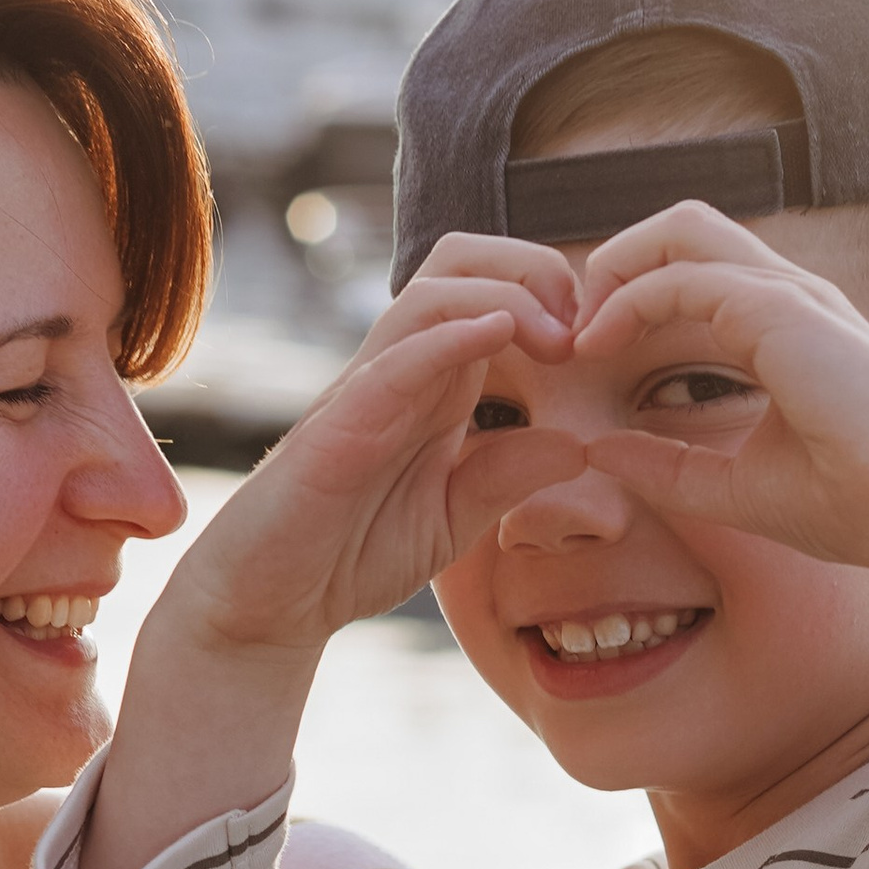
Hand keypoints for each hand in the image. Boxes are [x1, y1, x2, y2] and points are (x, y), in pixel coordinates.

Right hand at [171, 249, 582, 662]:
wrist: (267, 606)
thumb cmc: (346, 555)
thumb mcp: (452, 519)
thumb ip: (507, 477)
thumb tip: (580, 442)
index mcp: (432, 385)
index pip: (490, 291)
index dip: (551, 293)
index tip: (600, 343)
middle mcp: (398, 372)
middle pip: (460, 263)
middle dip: (533, 268)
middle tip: (585, 325)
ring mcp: (364, 393)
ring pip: (430, 294)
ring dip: (506, 295)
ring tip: (559, 338)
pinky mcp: (336, 430)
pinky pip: (392, 360)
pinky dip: (447, 337)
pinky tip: (498, 334)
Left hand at [572, 203, 868, 578]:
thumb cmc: (854, 504)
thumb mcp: (733, 486)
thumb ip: (667, 467)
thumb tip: (598, 453)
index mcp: (784, 327)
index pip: (694, 271)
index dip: (631, 295)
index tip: (588, 352)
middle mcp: (787, 296)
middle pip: (684, 227)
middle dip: (616, 261)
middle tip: (575, 327)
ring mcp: (788, 294)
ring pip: (681, 230)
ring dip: (616, 269)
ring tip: (579, 330)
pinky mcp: (781, 310)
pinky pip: (684, 278)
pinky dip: (630, 301)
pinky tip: (599, 345)